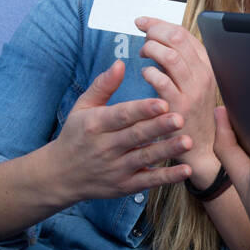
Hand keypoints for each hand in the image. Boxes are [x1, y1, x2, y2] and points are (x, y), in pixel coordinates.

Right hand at [50, 60, 192, 200]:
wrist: (60, 175)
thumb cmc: (75, 135)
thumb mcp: (82, 107)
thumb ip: (103, 86)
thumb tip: (120, 63)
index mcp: (96, 124)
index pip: (122, 116)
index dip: (142, 110)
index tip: (163, 102)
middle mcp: (105, 147)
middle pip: (136, 136)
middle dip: (159, 127)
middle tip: (181, 118)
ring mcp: (116, 168)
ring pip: (145, 158)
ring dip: (168, 150)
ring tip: (189, 142)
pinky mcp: (124, 185)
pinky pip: (148, 181)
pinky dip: (167, 177)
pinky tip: (185, 170)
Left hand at [134, 16, 219, 181]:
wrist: (202, 148)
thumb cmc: (192, 114)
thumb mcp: (194, 84)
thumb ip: (180, 62)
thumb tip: (159, 37)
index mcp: (206, 66)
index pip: (184, 34)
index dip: (161, 23)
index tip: (144, 22)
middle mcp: (202, 75)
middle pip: (177, 39)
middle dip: (155, 31)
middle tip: (141, 33)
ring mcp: (193, 90)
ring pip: (170, 56)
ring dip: (151, 49)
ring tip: (143, 53)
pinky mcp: (180, 106)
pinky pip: (161, 80)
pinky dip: (149, 72)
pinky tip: (145, 74)